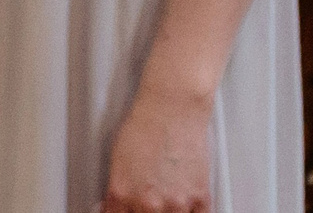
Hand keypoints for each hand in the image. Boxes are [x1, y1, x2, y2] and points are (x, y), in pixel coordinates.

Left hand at [99, 86, 210, 212]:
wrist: (173, 109)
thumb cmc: (144, 126)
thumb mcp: (117, 159)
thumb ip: (118, 190)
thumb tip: (112, 206)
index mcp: (123, 193)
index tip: (121, 210)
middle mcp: (149, 203)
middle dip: (143, 211)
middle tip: (147, 201)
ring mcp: (176, 203)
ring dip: (168, 211)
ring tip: (166, 198)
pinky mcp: (200, 198)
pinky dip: (190, 212)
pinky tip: (184, 204)